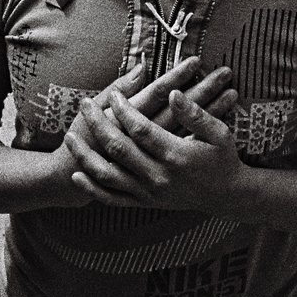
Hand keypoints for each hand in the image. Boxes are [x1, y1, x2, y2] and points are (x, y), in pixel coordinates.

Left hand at [65, 76, 246, 212]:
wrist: (227, 197)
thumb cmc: (224, 159)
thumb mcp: (219, 133)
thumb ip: (195, 114)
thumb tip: (173, 93)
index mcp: (176, 154)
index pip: (140, 128)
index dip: (123, 108)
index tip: (113, 93)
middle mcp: (158, 175)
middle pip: (118, 148)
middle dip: (97, 124)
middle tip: (85, 104)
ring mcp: (149, 192)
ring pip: (108, 175)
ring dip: (85, 156)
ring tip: (69, 137)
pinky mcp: (145, 203)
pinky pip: (112, 199)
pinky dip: (93, 189)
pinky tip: (78, 175)